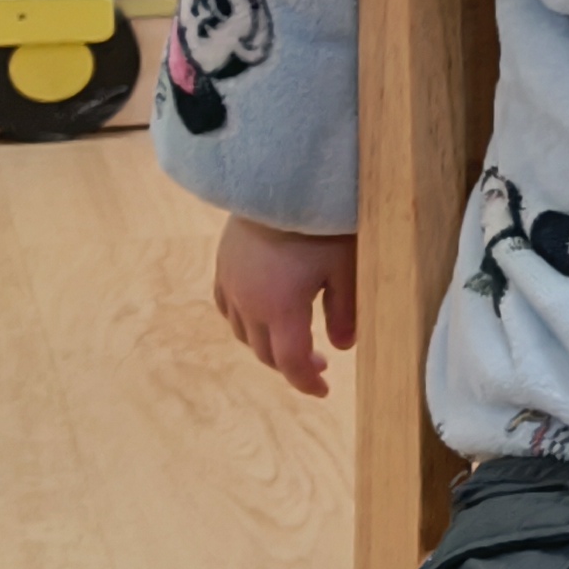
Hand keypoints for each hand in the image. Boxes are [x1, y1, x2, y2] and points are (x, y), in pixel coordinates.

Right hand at [214, 214, 360, 394]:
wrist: (279, 177)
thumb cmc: (321, 222)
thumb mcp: (346, 267)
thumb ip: (345, 311)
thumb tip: (341, 347)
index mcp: (280, 309)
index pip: (290, 362)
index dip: (306, 383)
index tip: (324, 391)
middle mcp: (248, 303)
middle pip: (264, 351)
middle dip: (291, 365)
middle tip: (318, 363)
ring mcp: (230, 283)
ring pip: (242, 332)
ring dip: (266, 344)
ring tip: (291, 340)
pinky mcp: (223, 264)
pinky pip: (226, 306)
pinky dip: (244, 321)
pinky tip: (260, 314)